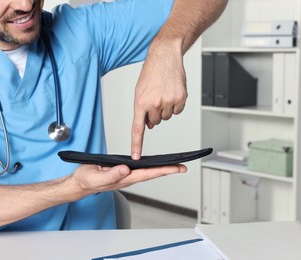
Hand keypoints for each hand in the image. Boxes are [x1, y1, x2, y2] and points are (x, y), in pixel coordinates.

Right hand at [69, 163, 186, 196]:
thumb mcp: (96, 177)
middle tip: (182, 166)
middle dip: (168, 170)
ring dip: (161, 168)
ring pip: (147, 171)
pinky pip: (139, 168)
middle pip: (152, 173)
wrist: (80, 183)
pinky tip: (154, 164)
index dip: (164, 170)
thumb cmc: (87, 180)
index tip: (177, 168)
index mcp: (124, 178)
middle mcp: (127, 177)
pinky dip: (150, 166)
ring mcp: (125, 175)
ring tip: (173, 164)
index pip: (148, 174)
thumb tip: (126, 169)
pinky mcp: (121, 171)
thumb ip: (111, 175)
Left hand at [131, 42, 187, 159]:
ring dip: (165, 109)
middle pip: (155, 122)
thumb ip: (142, 110)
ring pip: (166, 117)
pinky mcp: (181, 98)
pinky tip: (171, 93)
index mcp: (141, 102)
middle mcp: (154, 103)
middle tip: (154, 98)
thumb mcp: (140, 92)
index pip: (137, 128)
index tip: (136, 155)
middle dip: (154, 114)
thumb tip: (149, 125)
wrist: (164, 57)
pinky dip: (175, 105)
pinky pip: (177, 111)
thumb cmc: (150, 73)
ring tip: (163, 93)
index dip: (137, 144)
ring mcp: (168, 101)